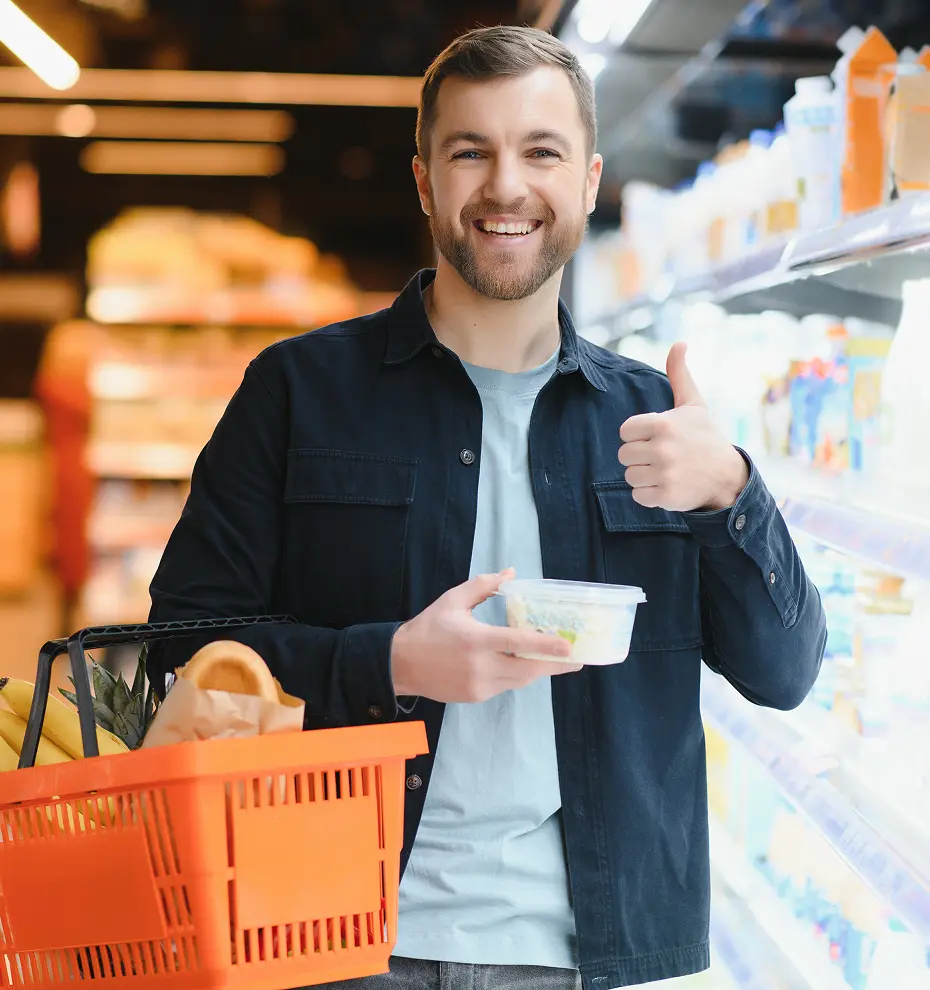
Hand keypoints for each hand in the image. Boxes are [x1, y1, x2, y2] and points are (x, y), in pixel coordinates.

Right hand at [390, 568, 581, 703]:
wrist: (400, 664)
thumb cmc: (429, 628)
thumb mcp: (453, 600)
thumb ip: (483, 586)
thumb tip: (511, 574)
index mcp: (476, 640)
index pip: (518, 644)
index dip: (546, 646)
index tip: (569, 647)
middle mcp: (480, 666)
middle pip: (527, 669)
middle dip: (554, 665)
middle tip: (575, 658)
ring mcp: (479, 685)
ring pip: (519, 680)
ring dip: (537, 670)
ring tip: (555, 660)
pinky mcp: (476, 697)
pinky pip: (505, 686)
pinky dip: (517, 675)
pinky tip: (523, 665)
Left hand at [618, 342, 748, 511]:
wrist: (728, 476)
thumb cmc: (706, 437)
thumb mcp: (693, 404)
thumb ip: (679, 374)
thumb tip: (679, 343)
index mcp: (663, 423)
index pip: (625, 431)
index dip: (637, 436)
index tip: (656, 438)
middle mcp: (663, 448)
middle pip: (624, 455)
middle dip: (640, 457)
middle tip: (663, 457)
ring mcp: (665, 473)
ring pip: (630, 476)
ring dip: (644, 477)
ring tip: (666, 471)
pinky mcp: (666, 495)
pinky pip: (638, 496)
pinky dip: (649, 494)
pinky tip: (667, 486)